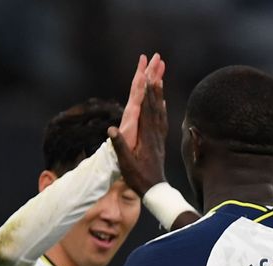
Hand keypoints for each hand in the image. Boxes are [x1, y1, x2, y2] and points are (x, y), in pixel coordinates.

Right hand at [112, 57, 168, 195]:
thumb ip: (119, 146)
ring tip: (160, 77)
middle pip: (155, 104)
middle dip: (155, 85)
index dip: (146, 93)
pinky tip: (162, 103)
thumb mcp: (126, 163)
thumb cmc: (138, 178)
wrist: (155, 190)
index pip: (145, 109)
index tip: (147, 76)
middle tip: (157, 68)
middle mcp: (155, 133)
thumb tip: (111, 129)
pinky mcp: (160, 141)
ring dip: (159, 93)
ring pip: (160, 110)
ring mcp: (159, 137)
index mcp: (146, 136)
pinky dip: (161, 108)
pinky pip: (162, 120)